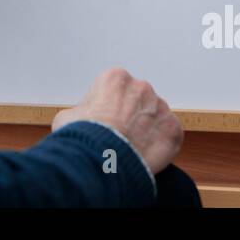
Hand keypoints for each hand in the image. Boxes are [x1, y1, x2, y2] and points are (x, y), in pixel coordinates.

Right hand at [51, 67, 183, 173]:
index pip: (115, 89)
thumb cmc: (83, 138)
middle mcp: (141, 87)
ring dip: (147, 129)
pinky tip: (145, 155)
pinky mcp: (173, 129)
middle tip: (119, 136)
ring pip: (155, 117)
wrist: (102, 162)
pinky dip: (160, 145)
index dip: (108, 107)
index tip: (104, 121)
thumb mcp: (66, 117)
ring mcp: (160, 108)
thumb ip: (80, 110)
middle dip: (130, 115)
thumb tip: (81, 118)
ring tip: (131, 148)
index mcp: (115, 78)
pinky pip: (168, 135)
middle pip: (138, 100)